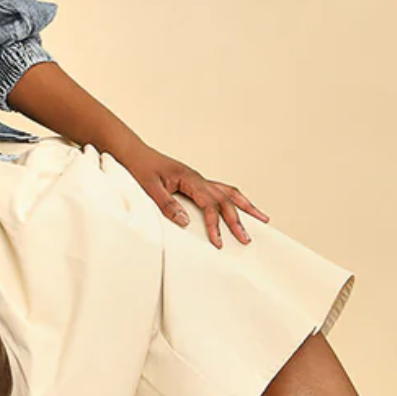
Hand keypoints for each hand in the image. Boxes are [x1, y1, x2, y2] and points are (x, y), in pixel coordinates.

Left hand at [117, 146, 270, 247]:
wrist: (133, 153)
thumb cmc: (140, 168)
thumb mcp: (149, 188)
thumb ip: (166, 204)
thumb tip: (184, 221)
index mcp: (189, 178)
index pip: (209, 204)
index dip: (214, 224)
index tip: (217, 242)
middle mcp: (198, 178)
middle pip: (225, 199)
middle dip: (237, 220)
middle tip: (247, 239)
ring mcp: (198, 180)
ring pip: (228, 193)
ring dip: (245, 206)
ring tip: (262, 218)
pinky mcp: (195, 183)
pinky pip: (220, 191)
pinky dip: (233, 200)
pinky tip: (240, 208)